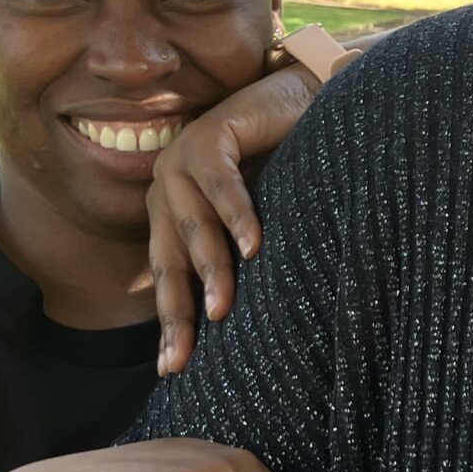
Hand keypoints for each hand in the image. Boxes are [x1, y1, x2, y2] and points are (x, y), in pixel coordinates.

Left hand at [146, 66, 319, 373]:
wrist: (304, 103)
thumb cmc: (289, 167)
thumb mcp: (262, 224)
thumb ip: (245, 258)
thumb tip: (247, 324)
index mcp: (175, 213)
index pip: (170, 275)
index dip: (172, 321)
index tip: (173, 368)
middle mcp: (168, 189)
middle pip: (169, 259)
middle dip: (178, 311)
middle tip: (185, 355)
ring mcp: (182, 160)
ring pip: (193, 227)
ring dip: (211, 270)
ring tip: (225, 310)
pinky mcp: (208, 135)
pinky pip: (220, 184)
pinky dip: (237, 216)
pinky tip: (253, 247)